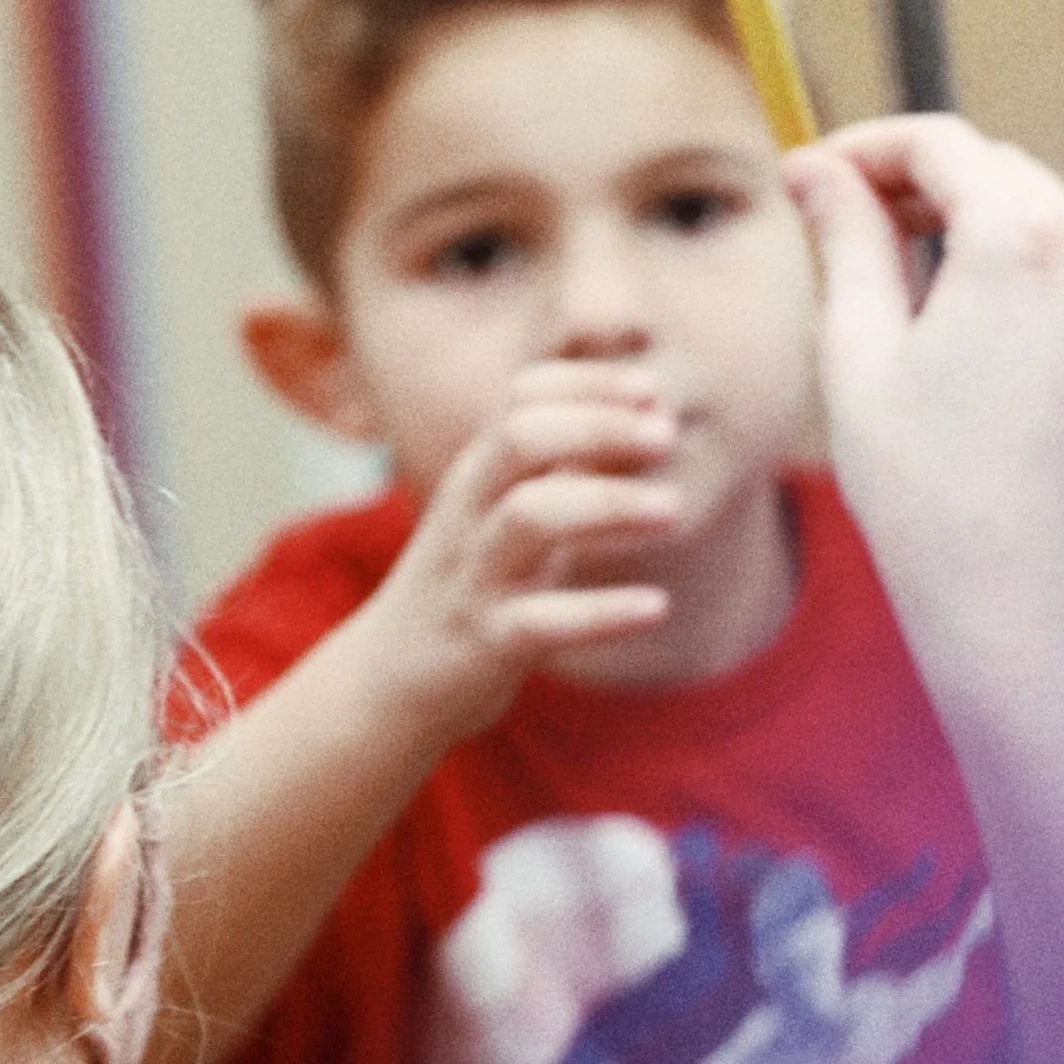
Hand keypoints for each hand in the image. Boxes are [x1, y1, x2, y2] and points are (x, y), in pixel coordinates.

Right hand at [362, 368, 676, 744]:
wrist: (391, 682)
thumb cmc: (471, 583)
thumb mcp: (504, 507)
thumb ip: (560, 457)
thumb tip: (646, 403)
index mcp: (478, 473)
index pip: (522, 395)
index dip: (588, 381)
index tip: (651, 389)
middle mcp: (469, 513)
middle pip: (522, 438)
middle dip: (599, 425)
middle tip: (666, 437)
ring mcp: (474, 576)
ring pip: (530, 516)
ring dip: (608, 503)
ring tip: (672, 510)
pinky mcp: (485, 643)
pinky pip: (542, 621)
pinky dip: (603, 612)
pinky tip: (656, 606)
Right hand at [784, 115, 1063, 699]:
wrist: (1017, 601)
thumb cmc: (924, 492)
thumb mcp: (859, 355)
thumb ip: (844, 241)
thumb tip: (815, 170)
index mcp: (1019, 239)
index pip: (939, 143)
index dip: (866, 146)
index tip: (814, 174)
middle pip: (997, 171)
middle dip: (919, 183)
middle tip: (843, 221)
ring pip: (1041, 220)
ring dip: (971, 227)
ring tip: (900, 282)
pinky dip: (1019, 277)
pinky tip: (967, 336)